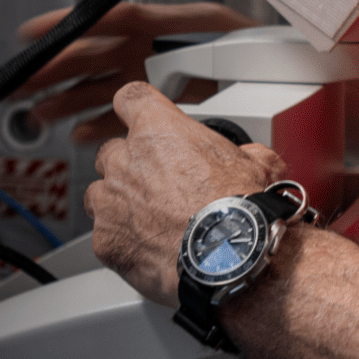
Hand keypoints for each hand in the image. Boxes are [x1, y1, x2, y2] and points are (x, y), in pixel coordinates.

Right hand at [14, 2, 256, 141]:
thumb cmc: (266, 51)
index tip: (36, 31)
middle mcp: (154, 50)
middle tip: (22, 77)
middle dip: (55, 67)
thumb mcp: (231, 38)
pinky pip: (120, 113)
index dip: (71, 23)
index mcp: (167, 28)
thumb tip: (161, 37)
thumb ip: (190, 35)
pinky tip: (79, 132)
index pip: (111, 20)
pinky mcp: (160, 105)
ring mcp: (154, 77)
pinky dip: (98, 123)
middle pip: (94, 55)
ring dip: (68, 98)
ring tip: (39, 111)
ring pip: (100, 86)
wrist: (288, 87)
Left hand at [86, 82, 286, 305]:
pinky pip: (105, 234)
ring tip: (151, 222)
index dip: (135, 109)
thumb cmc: (237, 211)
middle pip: (111, 151)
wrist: (227, 258)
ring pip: (100, 194)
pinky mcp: (106, 238)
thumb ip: (247, 153)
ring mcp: (111, 199)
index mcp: (159, 131)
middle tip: (157, 185)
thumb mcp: (258, 165)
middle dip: (129, 166)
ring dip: (119, 203)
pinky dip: (122, 241)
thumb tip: (256, 158)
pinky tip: (149, 249)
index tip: (138, 117)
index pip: (130, 99)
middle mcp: (127, 160)